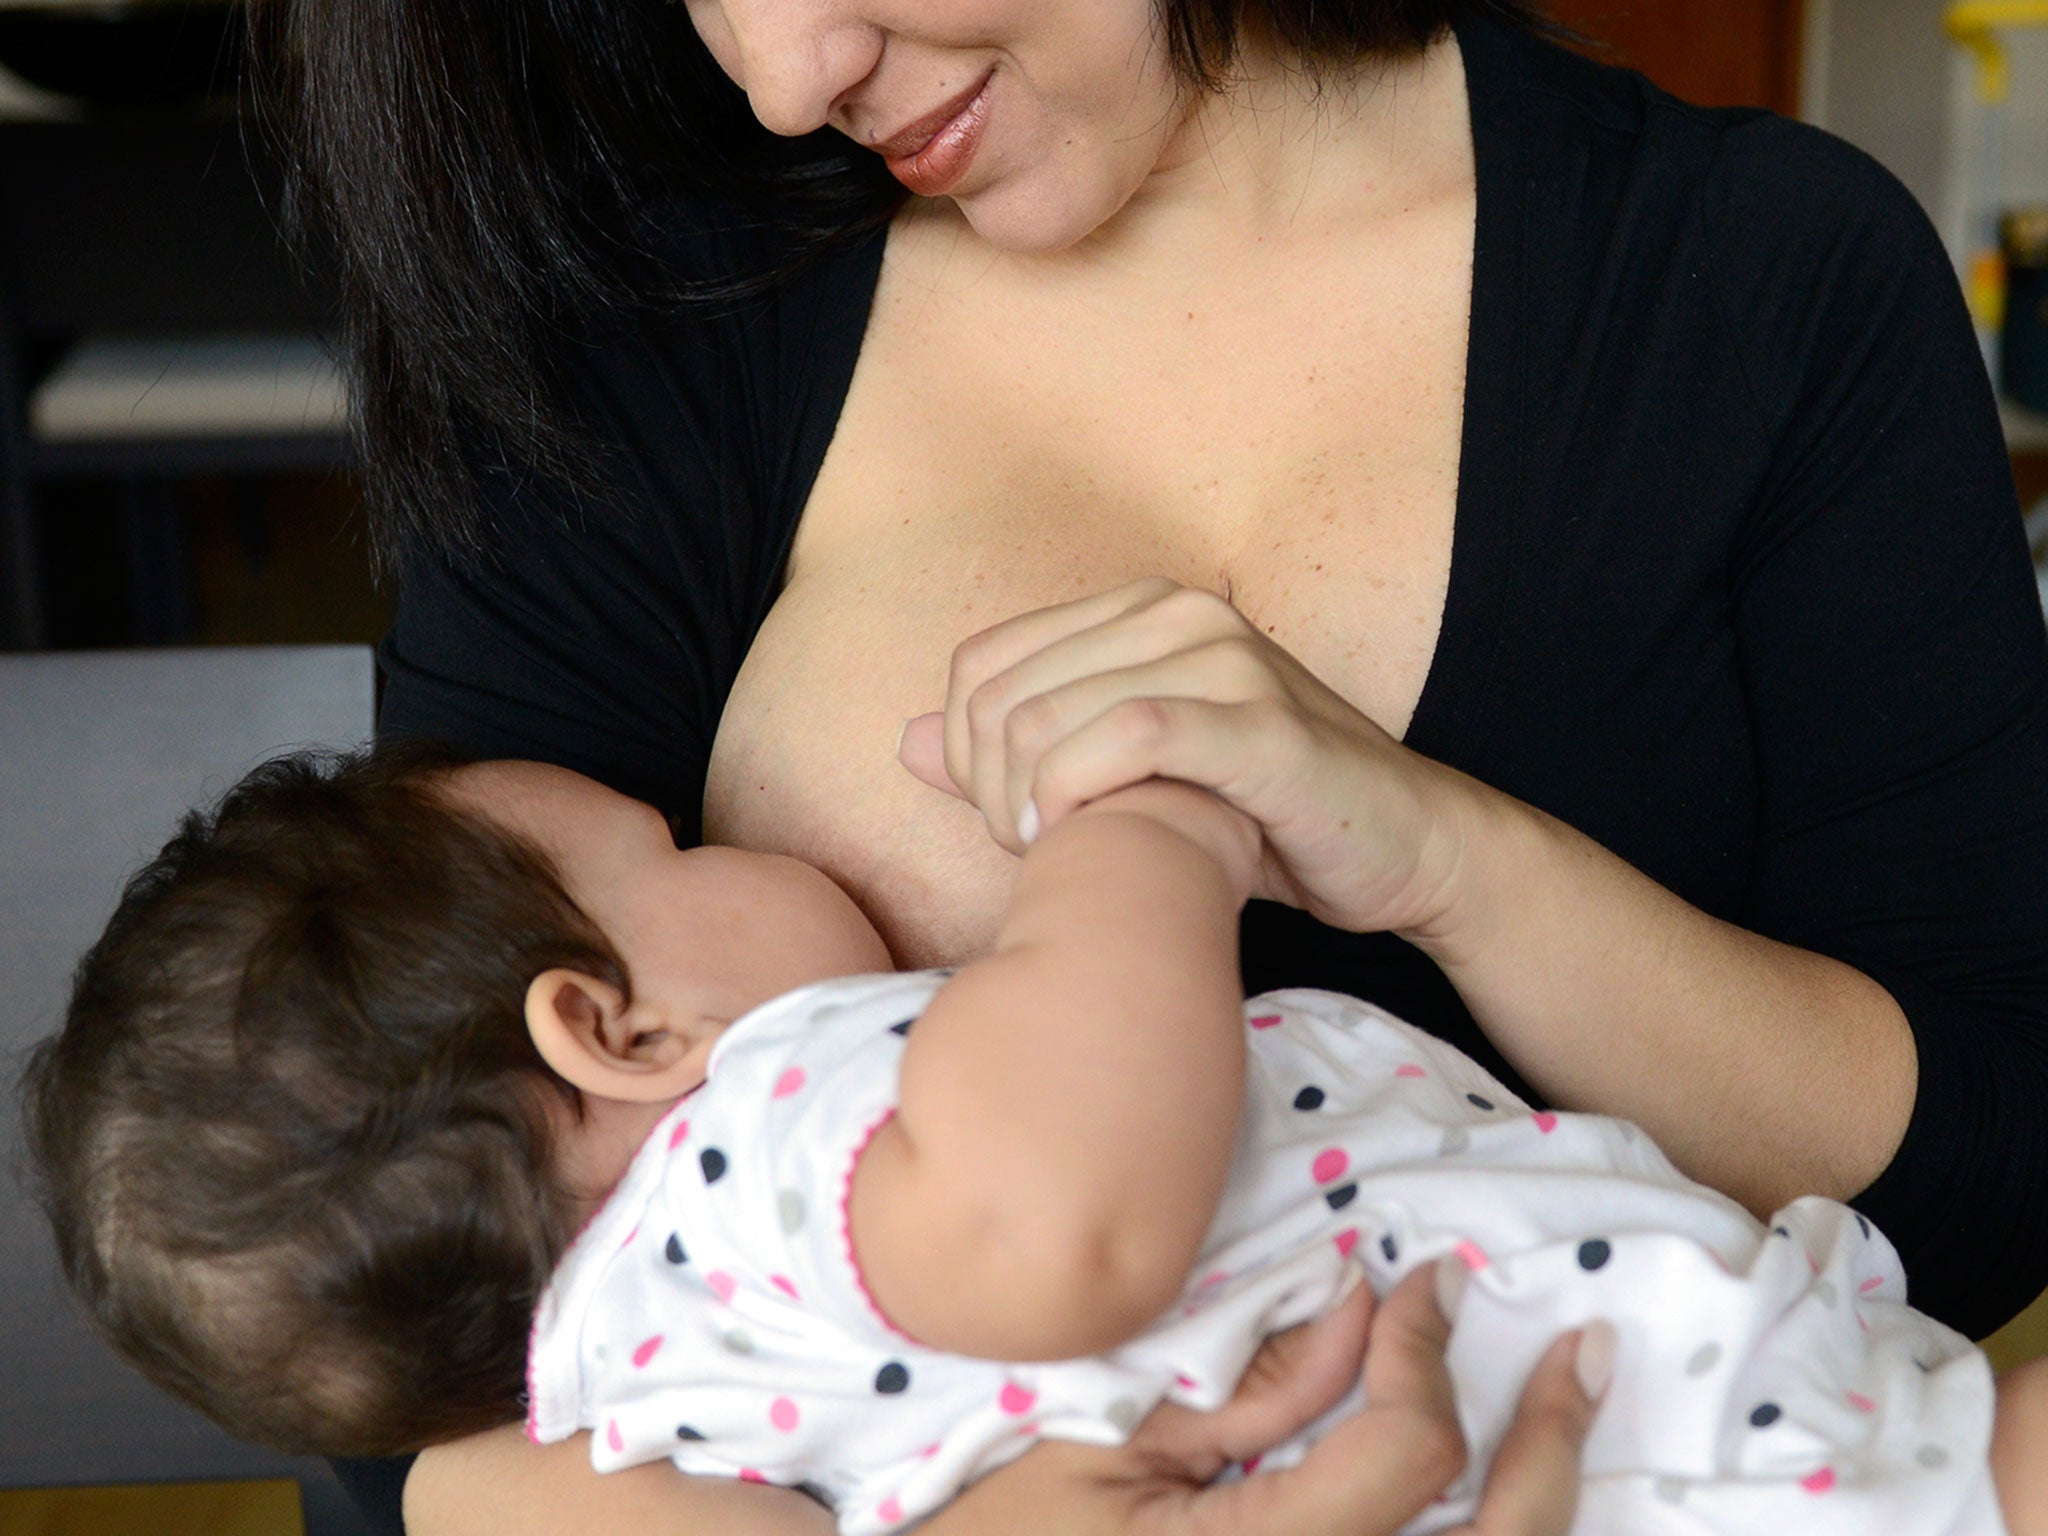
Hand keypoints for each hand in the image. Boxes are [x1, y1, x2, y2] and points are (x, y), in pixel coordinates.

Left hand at [898, 579, 1482, 937]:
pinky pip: (1125, 738)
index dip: (964, 755)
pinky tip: (1085, 839)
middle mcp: (1178, 613)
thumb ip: (1017, 754)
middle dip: (990, 792)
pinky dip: (1079, 795)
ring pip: (1046, 718)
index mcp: (1139, 611)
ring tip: (1066, 853)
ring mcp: (1223, 659)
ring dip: (1029, 806)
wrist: (1402, 847)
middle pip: (1000, 698)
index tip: (1008, 823)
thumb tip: (904, 740)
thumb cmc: (1262, 815)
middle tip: (1037, 851)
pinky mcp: (1260, 722)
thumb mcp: (1127, 777)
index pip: (981, 666)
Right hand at [933, 1265, 1603, 1535]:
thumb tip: (1360, 1306)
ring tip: (1569, 1415)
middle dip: (1552, 1442)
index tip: (1427, 1281)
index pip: (1408, 1458)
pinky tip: (1500, 1496)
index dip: (1428, 1355)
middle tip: (1580, 1350)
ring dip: (1547, 1503)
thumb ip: (1240, 1384)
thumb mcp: (1100, 1441)